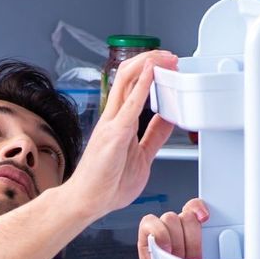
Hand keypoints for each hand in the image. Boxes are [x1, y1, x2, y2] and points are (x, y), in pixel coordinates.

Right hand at [64, 50, 177, 220]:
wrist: (87, 202)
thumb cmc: (107, 186)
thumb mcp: (142, 157)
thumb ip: (154, 137)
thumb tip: (168, 121)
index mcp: (120, 123)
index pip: (135, 86)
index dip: (153, 71)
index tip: (171, 66)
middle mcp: (114, 118)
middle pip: (129, 75)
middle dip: (152, 59)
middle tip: (172, 56)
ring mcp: (112, 124)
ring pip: (127, 79)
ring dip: (149, 63)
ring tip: (166, 57)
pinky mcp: (115, 133)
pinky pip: (131, 103)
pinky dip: (143, 83)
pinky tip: (153, 70)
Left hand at [138, 197, 207, 258]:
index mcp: (150, 253)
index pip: (148, 226)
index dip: (159, 233)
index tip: (169, 250)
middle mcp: (165, 240)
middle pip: (169, 219)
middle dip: (180, 241)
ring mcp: (183, 235)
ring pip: (185, 216)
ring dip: (193, 237)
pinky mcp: (200, 232)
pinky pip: (197, 211)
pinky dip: (200, 211)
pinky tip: (204, 221)